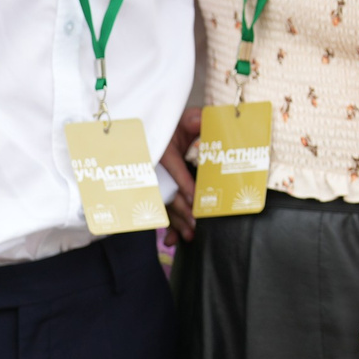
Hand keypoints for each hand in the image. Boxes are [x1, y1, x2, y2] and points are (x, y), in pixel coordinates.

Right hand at [161, 107, 202, 240]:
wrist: (164, 130)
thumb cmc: (177, 125)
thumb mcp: (184, 118)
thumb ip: (193, 119)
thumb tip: (201, 120)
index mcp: (163, 149)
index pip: (173, 167)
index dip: (183, 182)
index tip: (194, 197)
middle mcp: (157, 169)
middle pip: (169, 191)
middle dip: (183, 209)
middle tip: (197, 223)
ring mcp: (157, 182)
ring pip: (166, 204)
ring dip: (177, 222)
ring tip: (190, 236)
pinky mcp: (160, 191)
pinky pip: (162, 209)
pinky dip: (168, 225)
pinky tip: (172, 240)